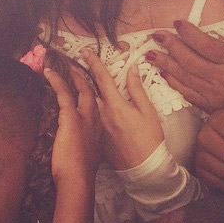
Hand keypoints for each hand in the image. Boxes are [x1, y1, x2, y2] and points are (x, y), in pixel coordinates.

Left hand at [43, 65, 100, 189]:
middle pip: (93, 93)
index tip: (86, 87)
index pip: (97, 106)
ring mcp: (85, 117)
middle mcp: (96, 120)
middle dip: (86, 79)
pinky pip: (64, 93)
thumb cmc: (82, 172)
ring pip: (81, 90)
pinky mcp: (72, 117)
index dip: (91, 94)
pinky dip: (57, 81)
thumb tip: (80, 139)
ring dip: (73, 75)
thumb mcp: (89, 155)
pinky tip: (49, 73)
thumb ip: (86, 143)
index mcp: (100, 129)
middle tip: (77, 67)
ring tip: (66, 64)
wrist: (79, 179)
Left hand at [82, 49, 162, 169]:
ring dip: (81, 92)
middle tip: (73, 64)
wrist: (144, 170)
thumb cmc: (150, 140)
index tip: (85, 51)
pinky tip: (84, 107)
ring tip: (75, 81)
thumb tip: (132, 69)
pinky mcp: (97, 138)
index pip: (102, 78)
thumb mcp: (148, 112)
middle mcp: (102, 115)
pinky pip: (90, 119)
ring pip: (87, 104)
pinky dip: (85, 109)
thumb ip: (137, 89)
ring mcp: (97, 127)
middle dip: (80, 76)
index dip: (93, 63)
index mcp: (115, 105)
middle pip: (88, 90)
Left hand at [149, 0, 223, 120]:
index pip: (205, 45)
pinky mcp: (212, 106)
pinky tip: (163, 73)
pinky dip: (174, 82)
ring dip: (166, 64)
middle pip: (190, 60)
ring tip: (151, 53)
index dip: (188, 33)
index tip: (177, 23)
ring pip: (185, 77)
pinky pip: (188, 93)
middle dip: (171, 46)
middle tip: (157, 35)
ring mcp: (217, 94)